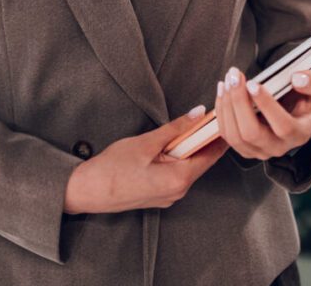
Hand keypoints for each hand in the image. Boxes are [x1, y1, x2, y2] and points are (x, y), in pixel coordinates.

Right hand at [63, 107, 226, 213]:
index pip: (211, 155)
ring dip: (191, 148)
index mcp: (179, 180)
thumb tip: (198, 114)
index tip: (226, 118)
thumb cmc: (112, 169)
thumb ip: (176, 128)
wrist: (85, 192)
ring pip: (188, 167)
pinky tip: (174, 145)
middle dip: (206, 139)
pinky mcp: (158, 195)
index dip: (219, 135)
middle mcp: (177, 192)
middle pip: (201, 161)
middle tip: (211, 116)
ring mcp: (168, 197)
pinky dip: (179, 158)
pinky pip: (176, 174)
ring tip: (193, 127)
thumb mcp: (146, 143)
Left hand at [214, 67, 310, 160]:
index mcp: (299, 134)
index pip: (282, 126)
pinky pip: (226, 134)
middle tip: (234, 77)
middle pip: (251, 133)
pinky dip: (221, 111)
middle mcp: (278, 148)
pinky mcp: (244, 148)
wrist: (298, 118)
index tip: (253, 83)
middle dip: (239, 103)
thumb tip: (297, 79)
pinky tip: (223, 90)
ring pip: (234, 136)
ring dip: (227, 106)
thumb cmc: (307, 102)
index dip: (266, 106)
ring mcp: (259, 151)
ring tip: (226, 81)